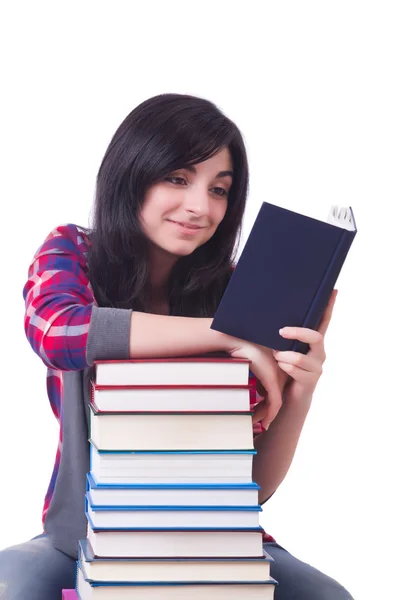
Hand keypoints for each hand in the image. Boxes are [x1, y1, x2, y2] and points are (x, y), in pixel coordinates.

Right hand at [228, 340, 283, 429]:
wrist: (241, 343)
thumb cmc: (243, 351)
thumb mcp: (250, 366)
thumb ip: (255, 378)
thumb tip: (254, 391)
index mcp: (274, 370)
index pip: (273, 392)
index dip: (266, 405)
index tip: (259, 415)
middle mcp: (278, 375)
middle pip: (274, 399)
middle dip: (265, 412)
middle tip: (256, 422)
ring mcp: (277, 378)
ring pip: (275, 404)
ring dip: (265, 415)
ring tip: (255, 423)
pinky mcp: (273, 382)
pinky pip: (275, 403)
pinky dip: (270, 414)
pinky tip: (265, 422)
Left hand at [272, 289, 337, 408]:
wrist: (287, 399)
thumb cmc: (283, 369)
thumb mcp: (283, 349)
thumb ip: (282, 337)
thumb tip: (267, 319)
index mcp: (313, 342)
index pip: (324, 322)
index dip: (329, 307)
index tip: (333, 291)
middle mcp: (319, 353)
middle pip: (315, 337)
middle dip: (297, 333)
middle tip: (281, 331)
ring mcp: (316, 367)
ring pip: (300, 357)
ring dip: (284, 356)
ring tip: (276, 357)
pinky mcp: (310, 380)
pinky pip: (296, 370)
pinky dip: (285, 367)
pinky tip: (279, 366)